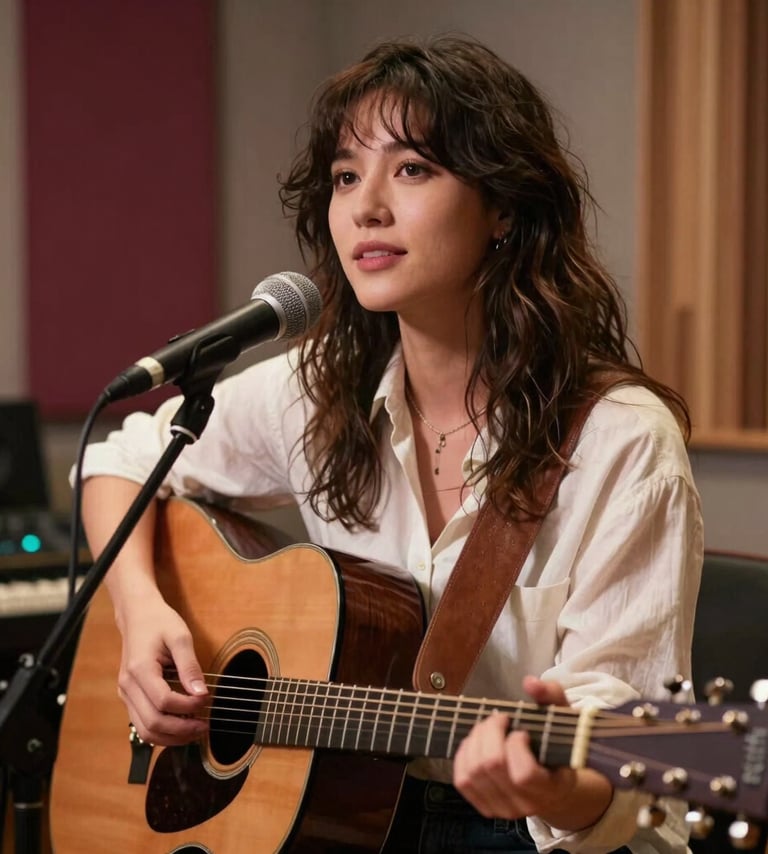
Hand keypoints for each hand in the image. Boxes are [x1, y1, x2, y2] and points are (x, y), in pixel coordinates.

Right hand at [116, 594, 208, 745]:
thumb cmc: (159, 622)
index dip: (188, 706)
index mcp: (139, 669)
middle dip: (181, 730)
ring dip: (171, 737)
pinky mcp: (129, 697)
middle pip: (152, 723)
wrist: (137, 615)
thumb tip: (201, 693)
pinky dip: (162, 731)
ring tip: (195, 731)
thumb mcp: (180, 637)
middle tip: (204, 726)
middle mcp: (128, 686)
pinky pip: (142, 723)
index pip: (164, 701)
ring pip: (144, 730)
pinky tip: (181, 725)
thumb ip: (190, 666)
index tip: (207, 700)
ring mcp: (126, 693)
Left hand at [453, 675, 579, 820]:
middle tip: (499, 719)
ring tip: (487, 728)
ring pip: (473, 772)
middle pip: (492, 767)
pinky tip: (476, 742)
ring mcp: (505, 809)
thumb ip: (551, 695)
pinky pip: (462, 781)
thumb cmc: (558, 744)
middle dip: (490, 732)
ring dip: (475, 740)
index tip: (521, 730)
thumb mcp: (562, 717)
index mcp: (552, 788)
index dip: (515, 745)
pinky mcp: (487, 808)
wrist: (554, 781)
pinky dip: (463, 755)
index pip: (524, 774)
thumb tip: (530, 682)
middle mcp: (527, 805)